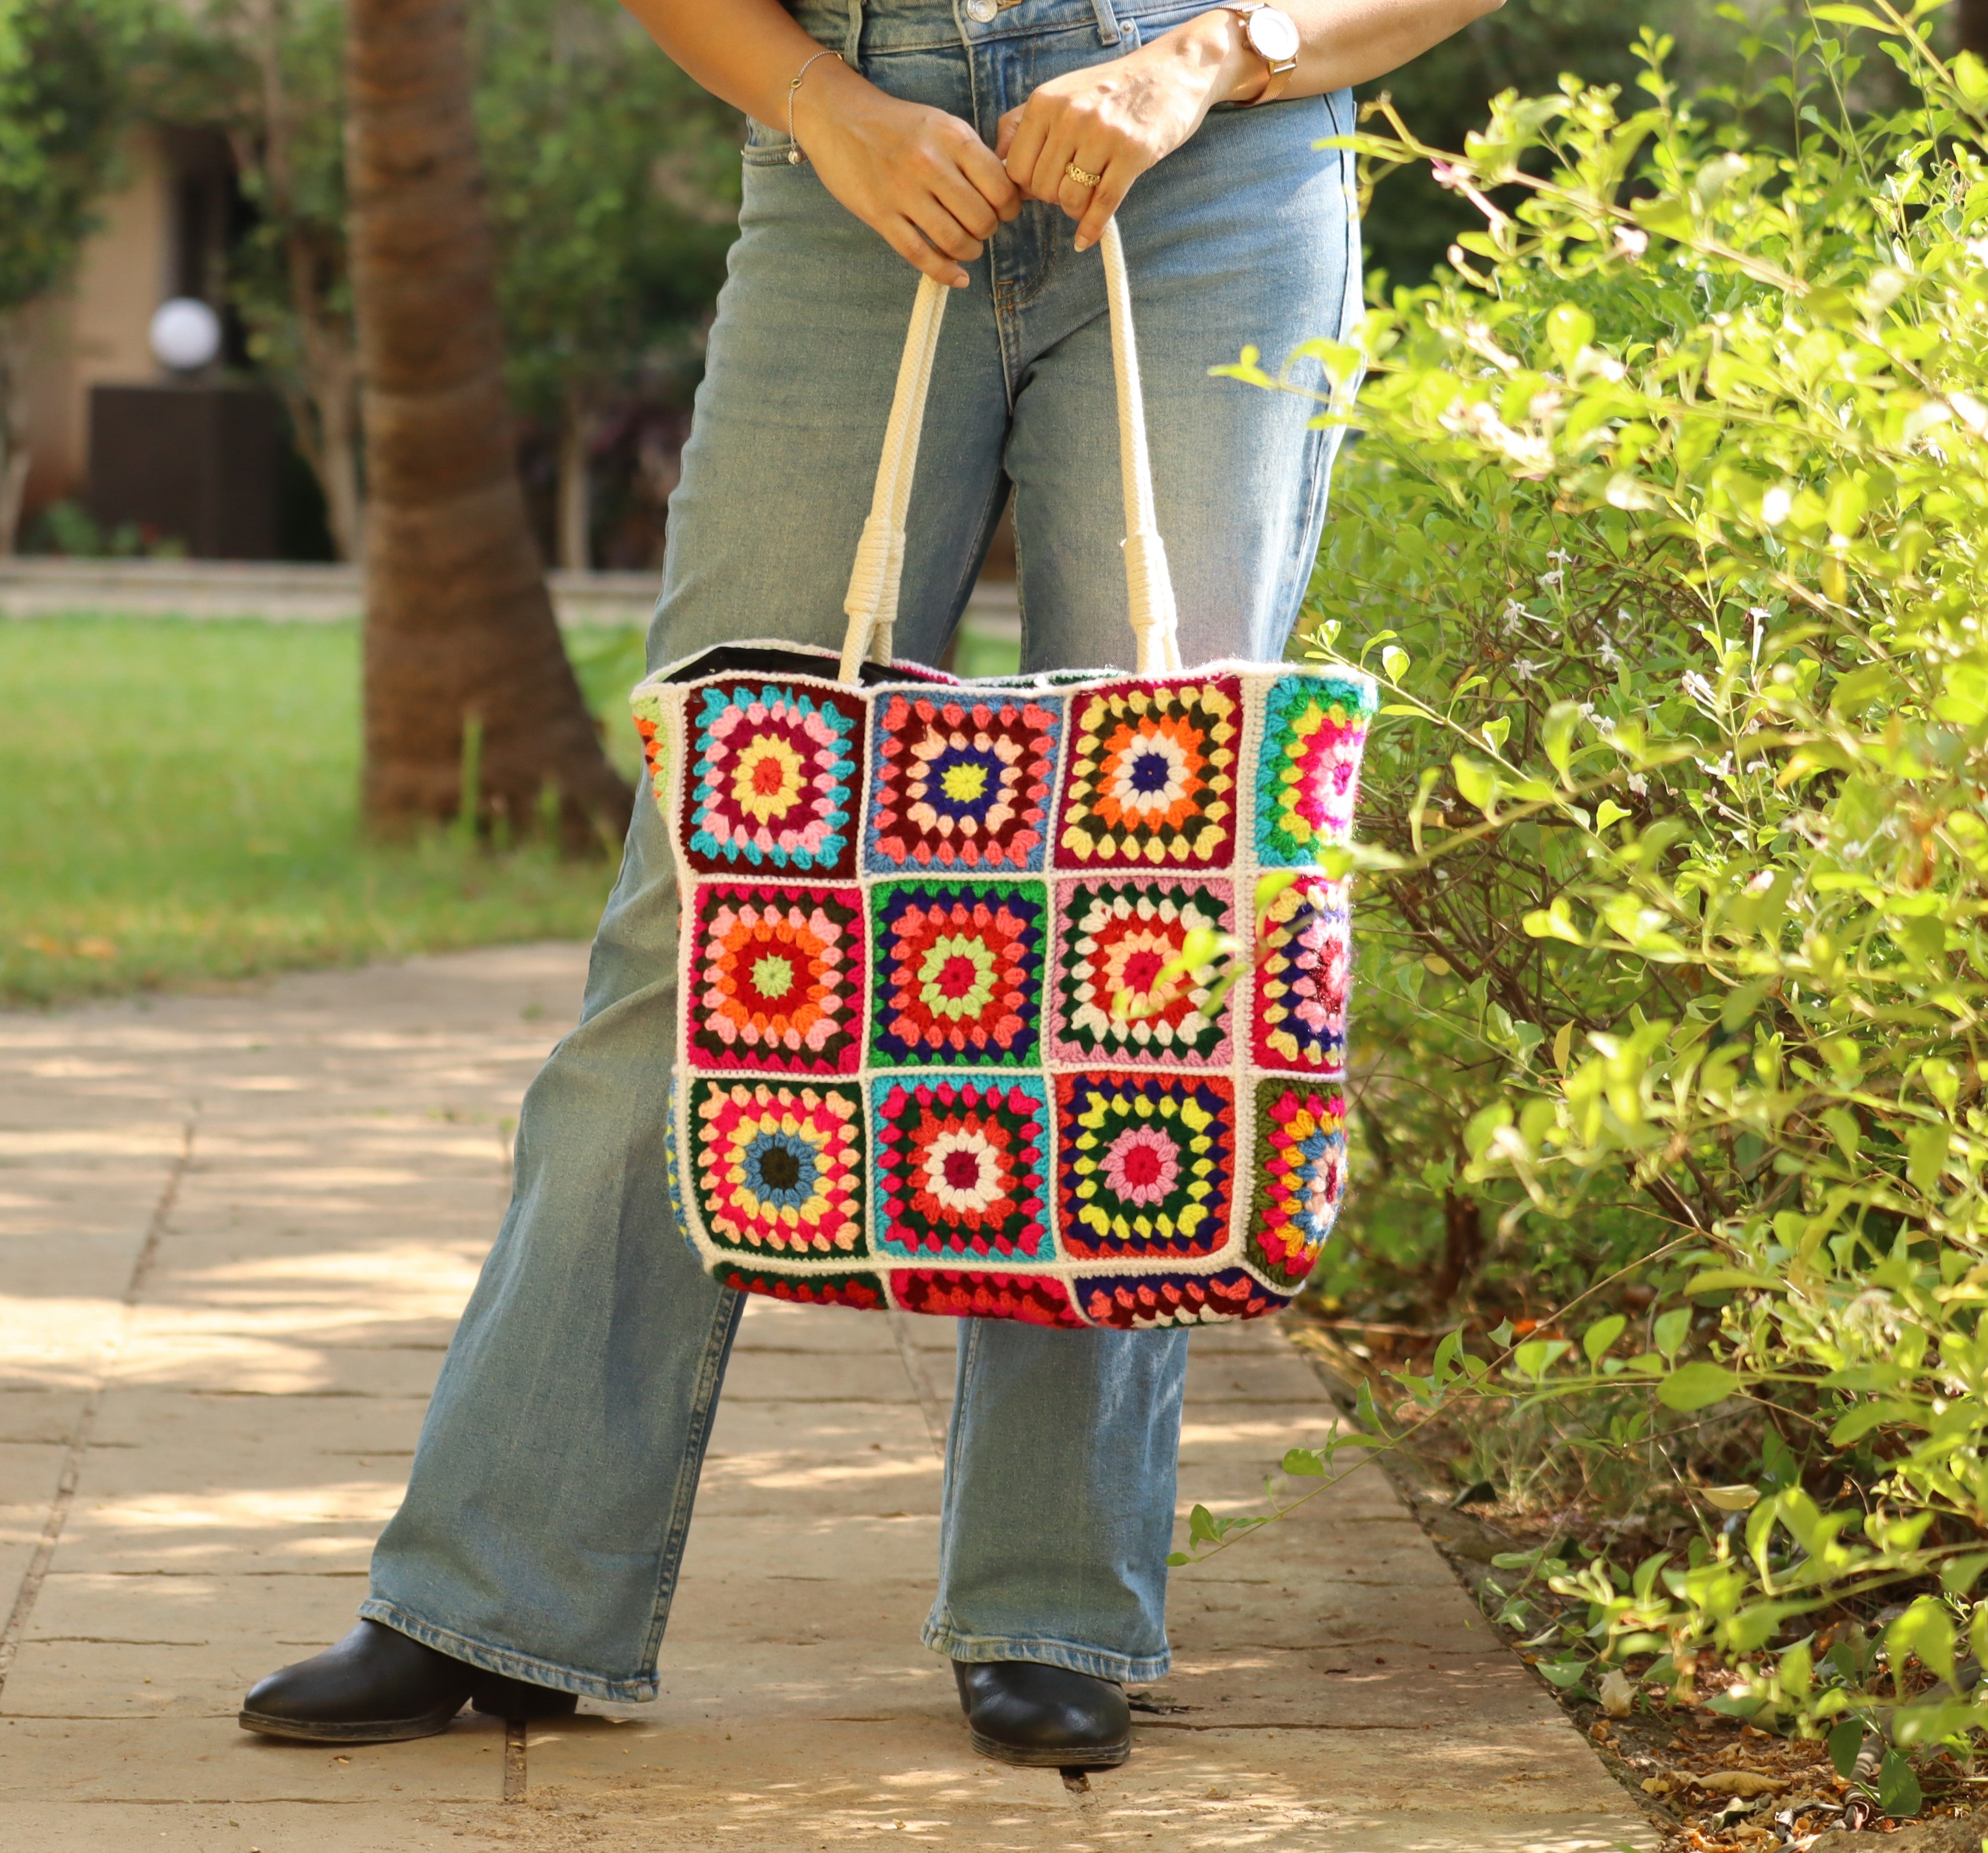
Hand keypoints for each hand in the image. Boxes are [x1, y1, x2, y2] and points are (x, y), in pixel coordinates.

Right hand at [796, 62, 1021, 286]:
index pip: (1000, 188)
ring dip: (969, 252)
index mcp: (952, 138)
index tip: (1003, 211)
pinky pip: (920, 255)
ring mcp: (903, 191)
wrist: (838, 115)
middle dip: (988, 231)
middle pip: (981, 220)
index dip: (1009, 208)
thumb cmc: (897, 124)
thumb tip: (1004, 192)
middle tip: (980, 228)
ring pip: (954, 241)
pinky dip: (945, 273)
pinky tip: (957, 278)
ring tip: (966, 247)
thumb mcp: (942, 125)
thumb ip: (972, 156)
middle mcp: (930, 164)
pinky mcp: (880, 214)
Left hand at [996, 12, 1252, 250]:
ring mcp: (1103, 135)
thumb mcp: (1061, 93)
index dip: (1027, 187)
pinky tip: (1085, 240)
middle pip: (1042, 189)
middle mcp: (1071, 116)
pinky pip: (1104, 205)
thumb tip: (999, 162)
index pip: (1017, 169)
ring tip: (1086, 199)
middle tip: (1070, 189)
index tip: (1042, 185)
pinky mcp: (1133, 153)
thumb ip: (1024, 123)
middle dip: (1053, 198)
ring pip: (1070, 199)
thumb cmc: (1111, 89)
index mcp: (1046, 102)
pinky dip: (1092, 229)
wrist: (1170, 71)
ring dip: (1075, 210)